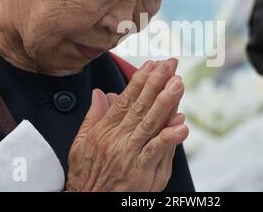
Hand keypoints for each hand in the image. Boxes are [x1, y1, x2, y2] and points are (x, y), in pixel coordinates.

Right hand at [66, 59, 186, 191]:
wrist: (89, 204)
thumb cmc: (87, 176)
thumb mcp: (80, 144)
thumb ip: (93, 117)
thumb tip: (100, 93)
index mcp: (105, 130)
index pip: (126, 100)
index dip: (140, 81)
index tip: (153, 65)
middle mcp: (118, 138)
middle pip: (141, 106)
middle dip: (157, 83)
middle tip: (170, 65)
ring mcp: (129, 154)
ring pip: (150, 123)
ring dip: (165, 102)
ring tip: (178, 84)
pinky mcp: (140, 171)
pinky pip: (156, 151)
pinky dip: (169, 138)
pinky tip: (181, 125)